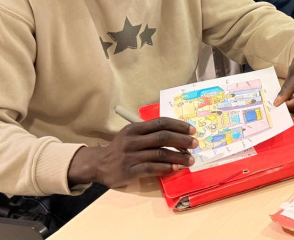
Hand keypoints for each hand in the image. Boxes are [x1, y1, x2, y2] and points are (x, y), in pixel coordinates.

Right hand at [67, 118, 196, 188]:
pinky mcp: (129, 170)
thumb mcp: (132, 135)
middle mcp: (132, 140)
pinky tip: (176, 168)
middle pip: (162, 137)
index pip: (161, 123)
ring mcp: (130, 156)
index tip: (192, 130)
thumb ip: (151, 133)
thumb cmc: (121, 148)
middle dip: (182, 140)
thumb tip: (179, 134)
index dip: (178, 125)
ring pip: (160, 154)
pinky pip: (152, 168)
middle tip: (195, 144)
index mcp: (135, 128)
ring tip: (190, 160)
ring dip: (178, 157)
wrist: (98, 164)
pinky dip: (166, 168)